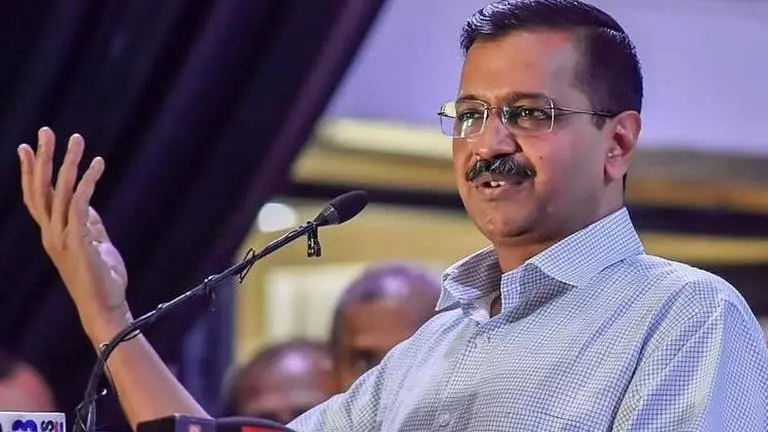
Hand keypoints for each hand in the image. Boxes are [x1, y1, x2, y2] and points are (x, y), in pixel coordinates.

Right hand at [18, 127, 130, 339]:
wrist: (106, 308)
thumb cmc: (103, 280)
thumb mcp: (96, 244)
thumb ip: (90, 224)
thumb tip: (87, 203)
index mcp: (53, 234)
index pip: (35, 197)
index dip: (28, 171)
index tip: (24, 146)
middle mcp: (51, 233)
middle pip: (39, 189)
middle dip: (41, 158)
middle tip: (45, 130)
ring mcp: (62, 237)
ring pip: (59, 191)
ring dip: (67, 162)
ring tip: (76, 138)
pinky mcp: (78, 241)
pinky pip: (80, 204)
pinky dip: (88, 181)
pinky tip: (97, 164)